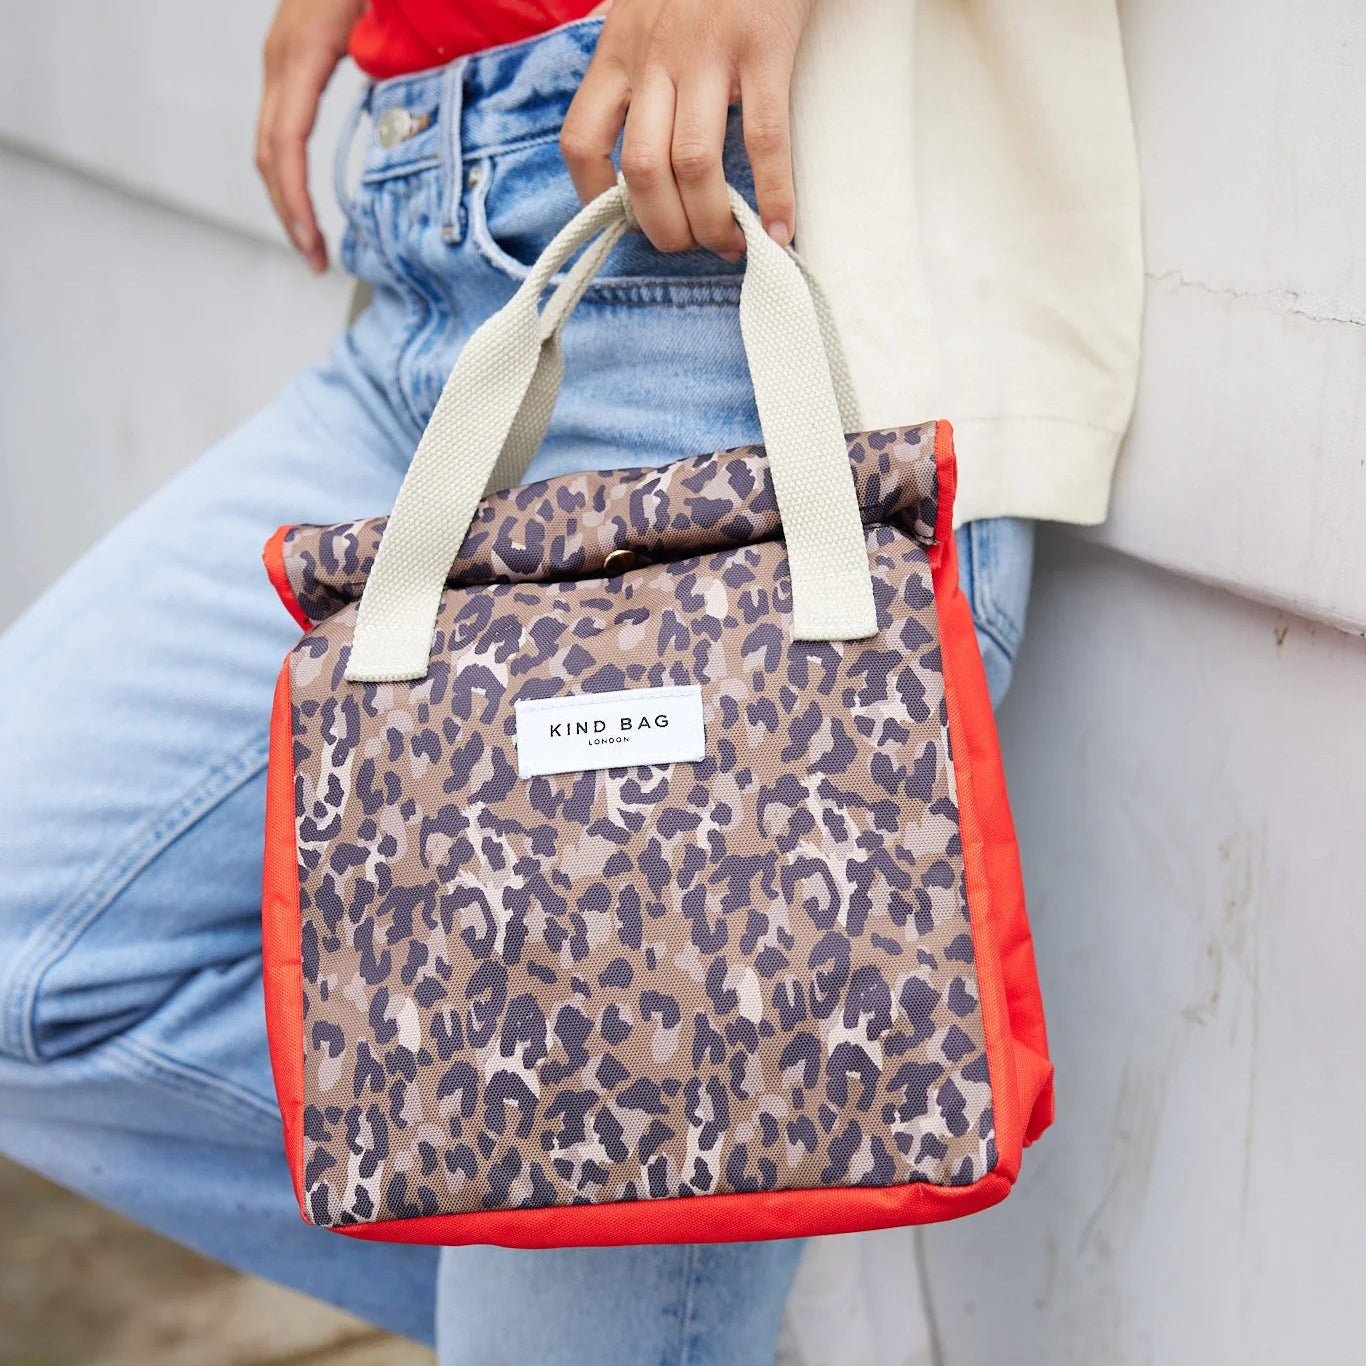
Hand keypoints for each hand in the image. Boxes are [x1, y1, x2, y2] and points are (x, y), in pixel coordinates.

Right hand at [256, 0, 365, 271]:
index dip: (295, 200)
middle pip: (270, 150)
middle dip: (290, 213)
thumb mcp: (386, 6)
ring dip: (286, 197)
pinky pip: (282, 123)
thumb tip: (394, 82)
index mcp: (304, 48)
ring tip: (311, 243)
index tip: (313, 245)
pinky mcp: (294, 58)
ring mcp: (283, 55)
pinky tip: (307, 196)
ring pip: (270, 140)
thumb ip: (392, 43)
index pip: (286, 140)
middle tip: (317, 262)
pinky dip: (289, 168)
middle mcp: (283, 53)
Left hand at [562, 0, 814, 258]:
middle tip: (694, 243)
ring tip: (733, 242)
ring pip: (694, 164)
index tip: (628, 222)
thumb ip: (634, 61)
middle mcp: (655, 54)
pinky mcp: (764, 48)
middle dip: (667, 227)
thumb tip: (632, 128)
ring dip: (712, 221)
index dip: (595, 197)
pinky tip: (781, 228)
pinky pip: (764, 140)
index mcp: (619, 49)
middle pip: (642, 169)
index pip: (581, 140)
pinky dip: (774, 196)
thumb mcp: (646, 9)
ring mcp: (709, 52)